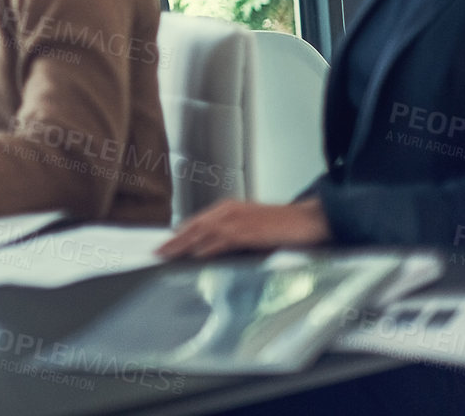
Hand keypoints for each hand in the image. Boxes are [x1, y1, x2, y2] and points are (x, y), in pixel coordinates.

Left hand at [157, 198, 330, 259]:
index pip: (196, 222)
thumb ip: (230, 235)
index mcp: (228, 209)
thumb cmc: (280, 225)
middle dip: (174, 240)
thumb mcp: (250, 227)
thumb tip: (208, 250)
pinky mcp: (248, 230)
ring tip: (168, 256)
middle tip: (157, 252)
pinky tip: (196, 256)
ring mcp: (238, 220)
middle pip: (194, 226)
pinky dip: (207, 248)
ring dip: (183, 245)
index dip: (179, 234)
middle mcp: (229, 211)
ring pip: (203, 233)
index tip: (164, 244)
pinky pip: (222, 240)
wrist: (307, 220)